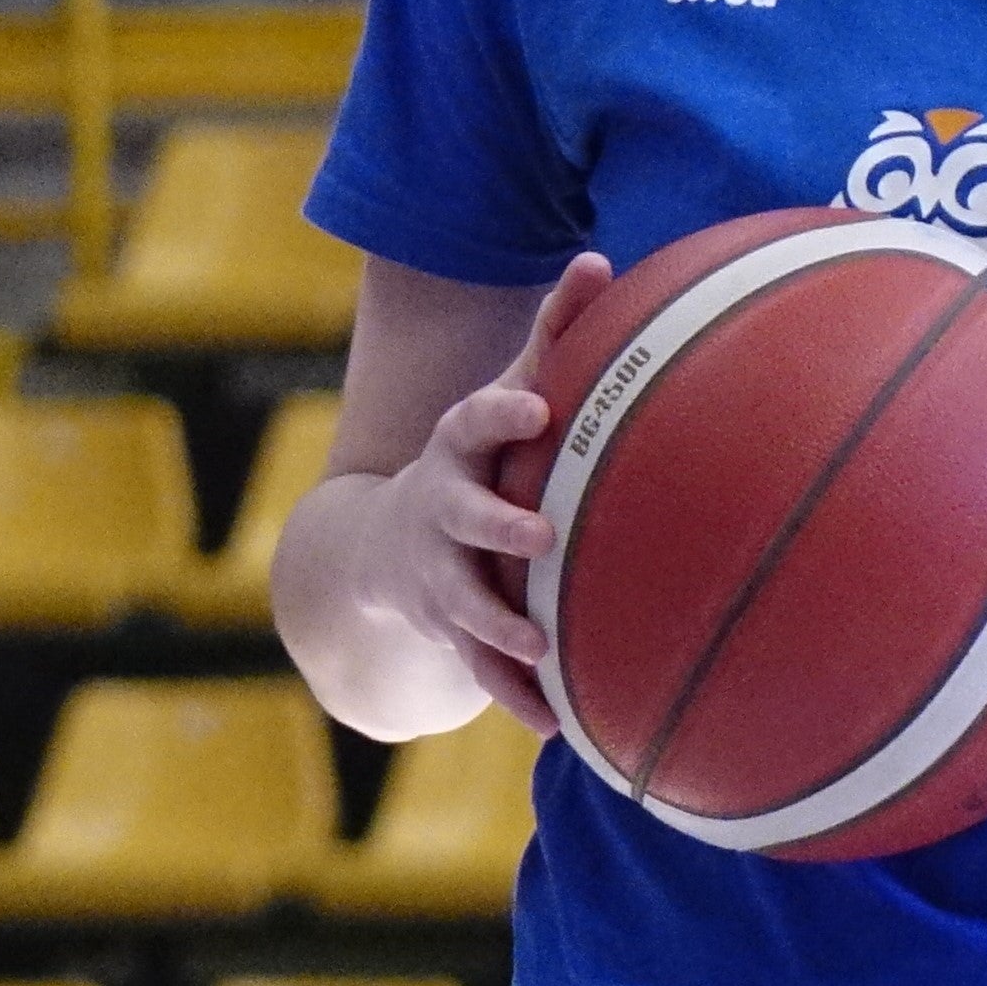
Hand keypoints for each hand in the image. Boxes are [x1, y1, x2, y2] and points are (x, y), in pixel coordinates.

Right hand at [374, 255, 608, 736]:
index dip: (500, 413)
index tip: (536, 408)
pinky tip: (560, 726)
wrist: (389, 549)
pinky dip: (518, 697)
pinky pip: (483, 670)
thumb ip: (555, 335)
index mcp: (459, 451)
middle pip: (461, 519)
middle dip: (494, 528)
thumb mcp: (509, 394)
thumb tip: (598, 258)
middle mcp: (442, 513)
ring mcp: (441, 577)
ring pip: (465, 607)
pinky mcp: (452, 631)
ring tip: (540, 649)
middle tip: (540, 538)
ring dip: (498, 629)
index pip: (471, 423)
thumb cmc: (484, 454)